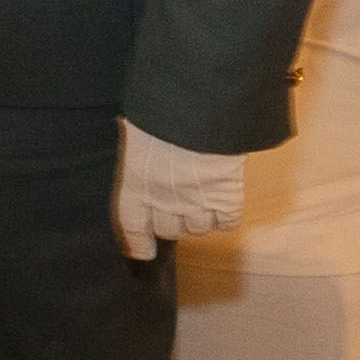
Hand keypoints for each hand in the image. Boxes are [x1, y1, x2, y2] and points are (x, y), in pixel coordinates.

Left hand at [113, 121, 247, 257]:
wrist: (200, 107)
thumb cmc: (161, 110)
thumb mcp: (138, 126)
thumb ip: (140, 144)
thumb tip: (132, 135)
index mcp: (136, 185)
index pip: (132, 226)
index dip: (138, 242)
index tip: (144, 252)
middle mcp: (164, 202)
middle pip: (170, 230)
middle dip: (173, 220)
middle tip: (179, 204)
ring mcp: (197, 204)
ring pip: (199, 228)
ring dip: (199, 216)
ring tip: (202, 196)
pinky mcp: (227, 199)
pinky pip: (227, 222)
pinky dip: (226, 215)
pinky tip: (225, 200)